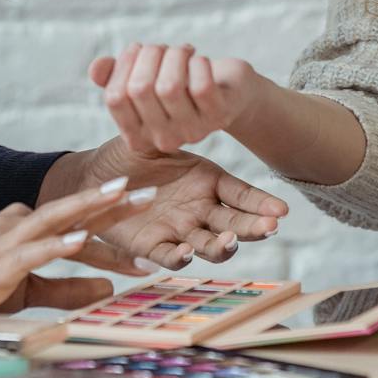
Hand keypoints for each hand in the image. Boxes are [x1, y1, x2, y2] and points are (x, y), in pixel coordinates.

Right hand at [0, 179, 140, 317]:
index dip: (111, 218)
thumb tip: (109, 288)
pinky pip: (33, 251)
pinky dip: (57, 244)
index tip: (146, 215)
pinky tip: (81, 239)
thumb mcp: (30, 290)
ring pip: (55, 217)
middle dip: (111, 200)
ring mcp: (7, 240)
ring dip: (89, 206)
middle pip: (72, 208)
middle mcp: (18, 225)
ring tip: (121, 196)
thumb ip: (68, 289)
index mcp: (25, 227)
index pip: (75, 219)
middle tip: (149, 191)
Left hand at [70, 136, 288, 268]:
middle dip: (253, 227)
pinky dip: (180, 256)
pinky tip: (187, 251)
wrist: (94, 177)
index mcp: (207, 180)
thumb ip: (177, 134)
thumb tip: (195, 121)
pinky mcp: (153, 246)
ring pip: (210, 244)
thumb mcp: (157, 138)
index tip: (282, 211)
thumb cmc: (130, 152)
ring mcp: (180, 229)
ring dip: (222, 246)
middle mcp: (200, 209)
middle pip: (235, 223)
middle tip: (269, 228)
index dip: (261, 204)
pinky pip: (171, 255)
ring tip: (229, 241)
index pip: (242, 195)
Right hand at [90, 42, 267, 153]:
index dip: (124, 65)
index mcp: (137, 135)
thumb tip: (96, 68)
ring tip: (182, 51)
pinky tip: (199, 60)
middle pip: (140, 89)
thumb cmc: (181, 83)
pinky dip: (198, 63)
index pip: (115, 98)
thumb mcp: (144, 79)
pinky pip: (201, 86)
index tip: (137, 49)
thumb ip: (114, 76)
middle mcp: (162, 140)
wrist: (228, 92)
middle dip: (150, 55)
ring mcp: (192, 131)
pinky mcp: (219, 116)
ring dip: (174, 55)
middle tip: (164, 48)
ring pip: (170, 86)